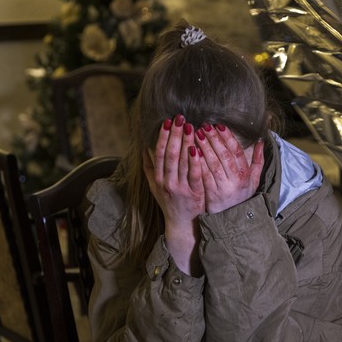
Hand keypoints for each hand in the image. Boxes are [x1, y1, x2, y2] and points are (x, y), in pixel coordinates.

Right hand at [143, 115, 203, 274]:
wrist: (181, 224)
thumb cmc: (168, 201)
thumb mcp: (154, 186)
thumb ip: (149, 167)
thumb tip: (143, 147)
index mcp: (157, 178)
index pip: (159, 153)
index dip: (163, 137)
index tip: (167, 121)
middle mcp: (166, 182)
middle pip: (170, 155)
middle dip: (175, 135)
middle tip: (181, 118)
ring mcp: (180, 188)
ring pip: (182, 162)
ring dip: (186, 143)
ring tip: (191, 127)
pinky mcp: (194, 194)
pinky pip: (194, 175)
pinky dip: (195, 162)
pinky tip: (197, 148)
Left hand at [195, 123, 263, 213]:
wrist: (232, 220)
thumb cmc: (241, 197)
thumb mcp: (254, 181)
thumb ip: (258, 161)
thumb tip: (261, 142)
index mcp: (246, 175)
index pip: (238, 152)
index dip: (228, 138)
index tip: (219, 125)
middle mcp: (236, 181)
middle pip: (225, 156)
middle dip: (214, 139)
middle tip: (204, 126)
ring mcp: (223, 188)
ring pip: (213, 164)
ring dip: (205, 148)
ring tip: (196, 134)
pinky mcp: (211, 194)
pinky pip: (204, 176)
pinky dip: (199, 163)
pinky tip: (192, 152)